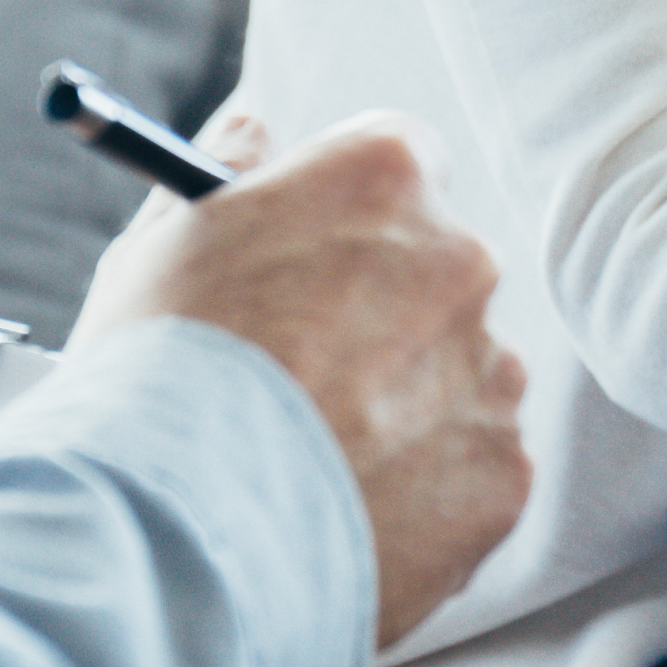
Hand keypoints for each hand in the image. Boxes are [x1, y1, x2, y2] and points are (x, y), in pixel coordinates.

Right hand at [70, 112, 531, 648]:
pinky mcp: (507, 471)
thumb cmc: (159, 373)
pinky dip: (427, 488)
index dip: (354, 215)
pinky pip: (475, 466)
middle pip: (443, 274)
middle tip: (313, 371)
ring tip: (316, 454)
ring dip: (410, 405)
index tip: (323, 253)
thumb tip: (255, 134)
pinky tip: (350, 506)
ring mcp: (495, 373)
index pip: (403, 164)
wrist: (183, 532)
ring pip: (462, 375)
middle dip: (388, 315)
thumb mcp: (166, 239)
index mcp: (385, 180)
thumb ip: (230, 173)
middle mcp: (464, 264)